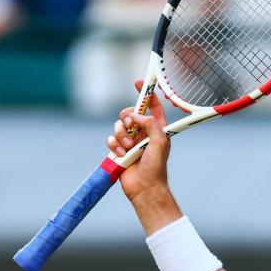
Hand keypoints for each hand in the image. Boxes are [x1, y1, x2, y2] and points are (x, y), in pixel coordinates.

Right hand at [106, 79, 171, 204]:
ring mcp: (130, 141)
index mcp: (156, 128)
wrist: (144, 188)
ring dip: (122, 136)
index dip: (146, 93)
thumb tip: (137, 115)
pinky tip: (122, 155)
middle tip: (131, 126)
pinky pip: (110, 139)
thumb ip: (151, 124)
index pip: (152, 106)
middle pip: (129, 113)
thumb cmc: (156, 167)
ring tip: (129, 148)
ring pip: (118, 126)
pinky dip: (114, 146)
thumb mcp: (160, 142)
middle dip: (127, 117)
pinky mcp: (119, 150)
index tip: (138, 83)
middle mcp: (143, 132)